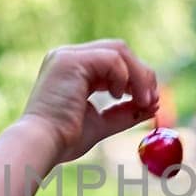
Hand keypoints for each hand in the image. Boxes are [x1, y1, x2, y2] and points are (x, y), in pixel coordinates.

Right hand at [18, 39, 158, 163]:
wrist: (43, 145)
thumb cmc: (63, 139)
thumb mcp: (101, 123)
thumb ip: (123, 113)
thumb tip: (152, 106)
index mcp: (71, 70)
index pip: (112, 61)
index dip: (136, 77)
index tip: (150, 100)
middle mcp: (67, 57)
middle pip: (118, 50)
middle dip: (141, 74)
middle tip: (153, 100)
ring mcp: (67, 56)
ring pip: (118, 51)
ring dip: (138, 75)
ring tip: (143, 100)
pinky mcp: (71, 60)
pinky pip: (112, 58)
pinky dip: (124, 77)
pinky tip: (118, 96)